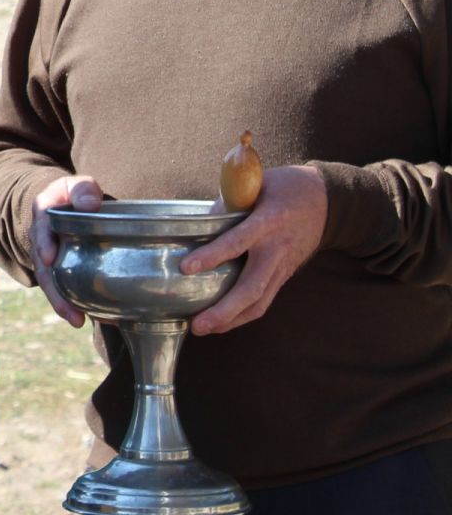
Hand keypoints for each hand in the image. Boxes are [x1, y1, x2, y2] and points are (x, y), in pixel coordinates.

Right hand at [30, 175, 101, 326]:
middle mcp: (42, 242)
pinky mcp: (61, 271)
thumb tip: (91, 204)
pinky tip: (92, 318)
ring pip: (52, 284)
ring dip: (63, 303)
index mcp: (43, 217)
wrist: (62, 206)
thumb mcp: (74, 186)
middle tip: (68, 310)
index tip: (48, 258)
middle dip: (53, 290)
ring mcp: (49, 260)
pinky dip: (76, 304)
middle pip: (43, 268)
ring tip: (78, 321)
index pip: (40, 231)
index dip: (43, 244)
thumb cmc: (71, 196)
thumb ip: (82, 190)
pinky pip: (65, 289)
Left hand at [180, 164, 326, 334]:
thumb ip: (230, 201)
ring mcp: (283, 266)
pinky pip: (264, 300)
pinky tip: (223, 321)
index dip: (212, 255)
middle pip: (251, 288)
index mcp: (269, 222)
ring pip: (259, 302)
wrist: (328, 201)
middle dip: (224, 310)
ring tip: (204, 329)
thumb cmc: (287, 188)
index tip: (186, 267)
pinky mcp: (284, 275)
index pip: (237, 242)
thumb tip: (201, 222)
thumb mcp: (258, 184)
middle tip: (197, 325)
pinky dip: (243, 314)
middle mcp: (276, 250)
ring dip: (232, 320)